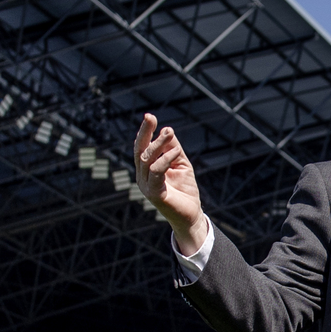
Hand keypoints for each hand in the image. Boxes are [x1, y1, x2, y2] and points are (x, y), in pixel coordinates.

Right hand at [133, 112, 208, 255]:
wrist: (191, 215)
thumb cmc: (184, 189)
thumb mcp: (180, 163)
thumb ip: (173, 148)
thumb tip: (167, 130)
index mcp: (146, 169)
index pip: (141, 148)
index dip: (144, 132)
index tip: (149, 116)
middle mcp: (142, 177)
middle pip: (140, 151)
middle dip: (146, 133)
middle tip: (153, 119)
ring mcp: (146, 186)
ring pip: (147, 159)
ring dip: (159, 144)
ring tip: (170, 133)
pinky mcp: (154, 194)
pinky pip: (156, 171)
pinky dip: (166, 158)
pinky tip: (176, 152)